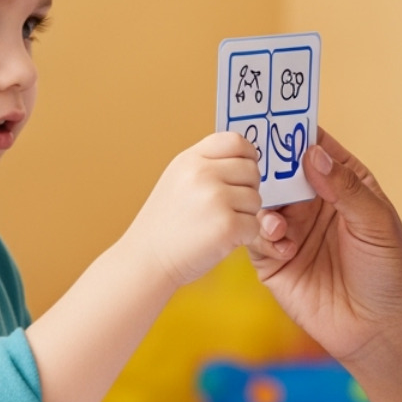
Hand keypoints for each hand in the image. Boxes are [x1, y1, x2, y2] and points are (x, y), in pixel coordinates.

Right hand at [121, 132, 262, 286]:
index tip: (242, 173)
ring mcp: (215, 198)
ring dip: (244, 215)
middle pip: (252, 171)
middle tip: (227, 207)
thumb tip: (246, 158)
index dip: (247, 156)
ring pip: (256, 200)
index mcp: (191, 159)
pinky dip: (243, 236)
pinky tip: (221, 240)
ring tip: (217, 225)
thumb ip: (207, 165)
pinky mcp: (227, 225)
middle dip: (246, 190)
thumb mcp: (177, 179)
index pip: (236, 141)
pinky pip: (254, 225)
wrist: (146, 259)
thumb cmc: (165, 224)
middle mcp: (203, 174)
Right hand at [248, 129, 401, 362]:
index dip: (295, 129)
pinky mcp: (272, 259)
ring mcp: (290, 229)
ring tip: (270, 206)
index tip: (274, 113)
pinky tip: (281, 243)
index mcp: (342, 183)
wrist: (377, 330)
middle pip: (280, 169)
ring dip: (260, 198)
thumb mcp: (376, 224)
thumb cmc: (389, 272)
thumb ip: (345, 188)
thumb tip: (312, 153)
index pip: (313, 147)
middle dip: (265, 160)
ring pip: (261, 200)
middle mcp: (312, 201)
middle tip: (252, 153)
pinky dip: (260, 233)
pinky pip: (254, 236)